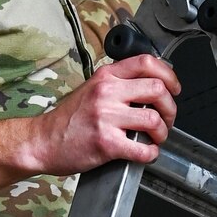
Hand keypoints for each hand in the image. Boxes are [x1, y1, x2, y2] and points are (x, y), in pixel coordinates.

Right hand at [25, 56, 179, 171]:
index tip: (174, 88)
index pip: (147, 63)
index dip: (169, 75)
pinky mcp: (106, 143)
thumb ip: (119, 83)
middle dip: (171, 108)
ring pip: (154, 119)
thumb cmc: (68, 118)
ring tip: (156, 137)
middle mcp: (107, 92)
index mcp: (106, 76)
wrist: (42, 140)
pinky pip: (142, 148)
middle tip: (167, 118)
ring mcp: (106, 117)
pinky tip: (146, 152)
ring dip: (163, 132)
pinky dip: (151, 153)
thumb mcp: (92, 88)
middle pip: (158, 90)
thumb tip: (152, 85)